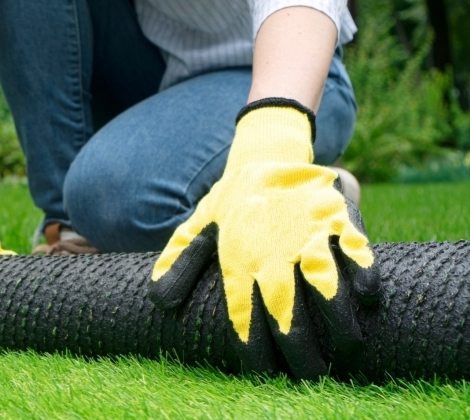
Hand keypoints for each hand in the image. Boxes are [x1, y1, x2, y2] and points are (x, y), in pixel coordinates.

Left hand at [149, 99, 380, 378]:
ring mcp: (306, 230)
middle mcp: (271, 248)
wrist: (264, 151)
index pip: (242, 312)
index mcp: (237, 256)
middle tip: (309, 375)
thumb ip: (181, 261)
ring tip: (345, 349)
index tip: (262, 372)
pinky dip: (363, 270)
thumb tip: (160, 302)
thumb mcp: (199, 226)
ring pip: (325, 281)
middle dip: (299, 347)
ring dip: (338, 319)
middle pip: (285, 307)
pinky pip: (355, 245)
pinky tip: (367, 298)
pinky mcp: (336, 213)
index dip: (253, 347)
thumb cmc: (231, 202)